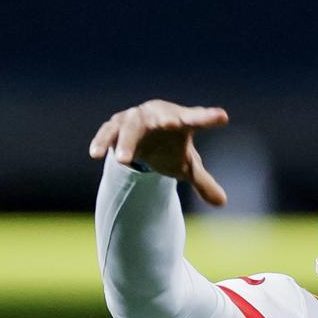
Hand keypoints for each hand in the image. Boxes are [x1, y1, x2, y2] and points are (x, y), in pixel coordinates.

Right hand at [89, 99, 230, 206]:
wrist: (144, 135)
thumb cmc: (169, 147)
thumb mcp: (186, 166)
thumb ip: (203, 182)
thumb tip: (223, 203)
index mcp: (181, 121)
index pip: (197, 119)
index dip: (208, 118)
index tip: (223, 117)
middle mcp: (158, 115)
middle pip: (161, 116)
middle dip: (164, 119)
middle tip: (169, 123)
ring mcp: (135, 118)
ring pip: (130, 126)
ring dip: (126, 142)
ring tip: (122, 161)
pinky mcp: (115, 125)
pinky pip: (107, 132)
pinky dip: (101, 142)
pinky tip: (94, 154)